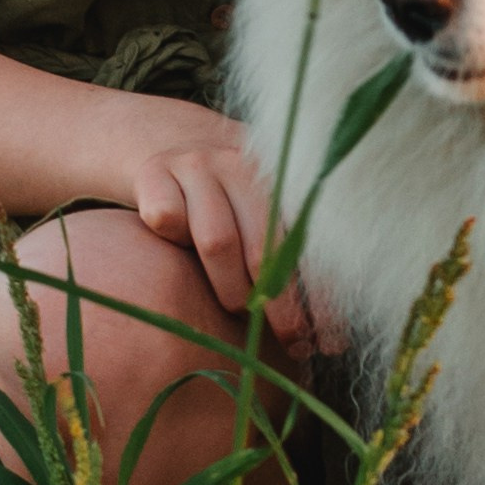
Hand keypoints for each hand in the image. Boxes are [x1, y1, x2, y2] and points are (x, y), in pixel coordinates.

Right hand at [117, 97, 306, 338]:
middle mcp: (242, 162)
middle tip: (290, 340)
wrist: (170, 143)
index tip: (329, 340)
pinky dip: (175, 243)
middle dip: (280, 304)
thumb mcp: (265, 217)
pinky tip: (180, 252)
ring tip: (237, 308)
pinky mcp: (154, 172)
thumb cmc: (229, 200)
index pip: (311, 239)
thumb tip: (330, 338)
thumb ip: (293, 263)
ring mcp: (197, 163)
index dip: (321, 294)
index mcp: (281, 173)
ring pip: (218, 241)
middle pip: (266, 246)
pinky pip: (167, 220)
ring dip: (230, 288)